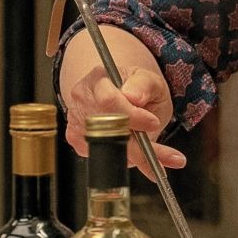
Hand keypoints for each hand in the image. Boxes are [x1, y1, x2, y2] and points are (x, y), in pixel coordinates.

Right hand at [59, 57, 182, 178]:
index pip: (108, 101)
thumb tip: (133, 96)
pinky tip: (139, 153)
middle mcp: (82, 98)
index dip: (132, 116)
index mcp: (98, 78)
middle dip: (135, 142)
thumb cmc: (139, 88)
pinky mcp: (77, 139)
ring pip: (105, 146)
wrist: (127, 96)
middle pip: (104, 128)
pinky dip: (125, 158)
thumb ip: (144, 85)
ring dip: (133, 153)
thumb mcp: (151, 80)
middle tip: (160, 149)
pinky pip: (101, 155)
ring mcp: (77, 120)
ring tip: (156, 153)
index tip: (152, 123)